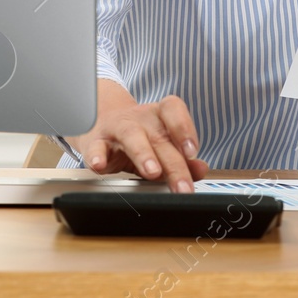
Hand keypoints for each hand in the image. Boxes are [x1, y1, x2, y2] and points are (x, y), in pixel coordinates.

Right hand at [70, 79, 208, 192]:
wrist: (101, 122)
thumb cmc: (139, 137)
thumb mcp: (162, 146)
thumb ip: (182, 158)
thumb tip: (201, 170)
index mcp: (159, 115)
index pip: (174, 110)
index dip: (185, 129)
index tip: (192, 153)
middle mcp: (140, 119)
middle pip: (160, 137)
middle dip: (174, 164)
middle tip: (183, 187)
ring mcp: (118, 128)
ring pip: (131, 136)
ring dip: (143, 154)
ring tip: (152, 172)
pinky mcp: (96, 141)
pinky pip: (96, 147)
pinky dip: (97, 156)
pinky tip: (100, 165)